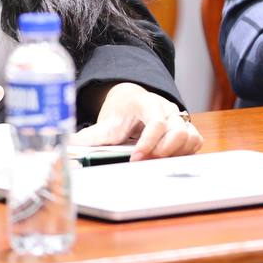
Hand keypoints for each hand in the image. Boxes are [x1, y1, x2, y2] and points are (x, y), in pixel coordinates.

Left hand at [70, 82, 202, 160]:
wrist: (132, 99)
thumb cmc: (120, 112)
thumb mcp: (104, 123)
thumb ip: (88, 138)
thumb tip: (67, 149)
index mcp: (146, 103)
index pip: (156, 120)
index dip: (148, 141)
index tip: (135, 158)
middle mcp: (166, 108)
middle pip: (177, 130)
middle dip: (163, 150)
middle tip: (146, 163)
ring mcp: (178, 117)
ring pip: (189, 136)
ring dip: (175, 153)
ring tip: (156, 162)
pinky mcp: (186, 128)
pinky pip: (196, 141)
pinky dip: (185, 152)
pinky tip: (168, 160)